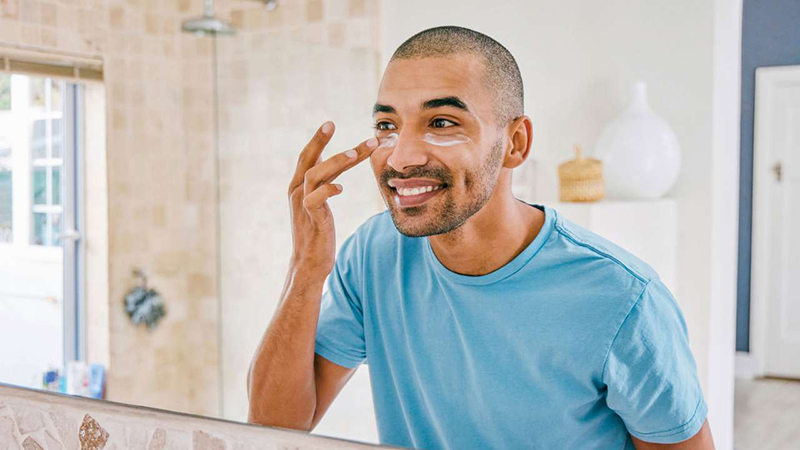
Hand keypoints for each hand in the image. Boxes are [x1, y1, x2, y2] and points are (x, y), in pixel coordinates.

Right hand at [287, 121, 378, 278]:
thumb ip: (322, 182)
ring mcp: (303, 205)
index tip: (329, 123)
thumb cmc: (317, 231)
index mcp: (299, 186)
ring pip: (315, 176)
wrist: (309, 262)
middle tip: (332, 124)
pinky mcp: (312, 219)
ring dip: (335, 162)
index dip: (317, 140)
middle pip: (308, 160)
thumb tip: (331, 164)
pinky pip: (316, 200)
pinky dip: (328, 191)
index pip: (307, 157)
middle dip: (320, 141)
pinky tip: (341, 188)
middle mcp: (297, 192)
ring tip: (355, 153)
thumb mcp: (317, 202)